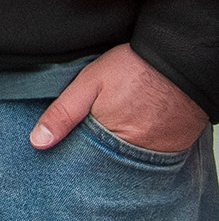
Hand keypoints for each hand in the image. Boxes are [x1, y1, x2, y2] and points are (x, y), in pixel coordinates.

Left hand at [32, 41, 209, 154]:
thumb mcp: (89, 83)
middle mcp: (137, 152)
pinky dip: (146, 145)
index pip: (86, 159)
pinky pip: (155, 155)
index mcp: (110, 139)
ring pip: (132, 160)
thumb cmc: (132, 68)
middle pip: (109, 161)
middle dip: (98, 153)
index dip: (76, 152)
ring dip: (123, 150)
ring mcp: (161, 152)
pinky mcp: (178, 147)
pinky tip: (141, 127)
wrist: (182, 59)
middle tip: (101, 127)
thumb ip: (63, 113)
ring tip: (122, 127)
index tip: (70, 147)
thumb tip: (38, 142)